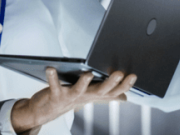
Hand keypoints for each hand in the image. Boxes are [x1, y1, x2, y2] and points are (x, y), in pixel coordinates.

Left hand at [10, 68, 136, 131]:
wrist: (46, 111)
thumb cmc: (69, 99)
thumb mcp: (90, 96)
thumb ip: (107, 95)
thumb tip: (124, 97)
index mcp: (94, 95)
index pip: (113, 91)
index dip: (124, 85)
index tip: (133, 76)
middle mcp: (84, 97)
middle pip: (100, 91)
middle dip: (110, 83)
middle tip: (119, 73)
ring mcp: (70, 97)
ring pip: (79, 91)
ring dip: (84, 83)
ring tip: (88, 73)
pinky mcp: (55, 95)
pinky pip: (54, 86)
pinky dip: (52, 77)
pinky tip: (50, 68)